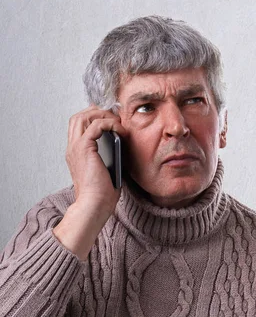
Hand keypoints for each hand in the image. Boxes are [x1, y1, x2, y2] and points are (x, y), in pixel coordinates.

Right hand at [53, 106, 127, 259]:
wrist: (94, 205)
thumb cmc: (102, 194)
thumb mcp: (107, 169)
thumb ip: (110, 155)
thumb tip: (123, 144)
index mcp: (76, 152)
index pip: (79, 125)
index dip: (94, 117)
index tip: (113, 119)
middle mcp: (73, 147)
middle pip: (79, 116)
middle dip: (98, 111)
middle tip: (115, 116)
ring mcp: (76, 147)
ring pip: (84, 116)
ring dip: (103, 114)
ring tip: (118, 121)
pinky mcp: (85, 148)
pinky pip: (97, 125)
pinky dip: (110, 123)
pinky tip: (121, 131)